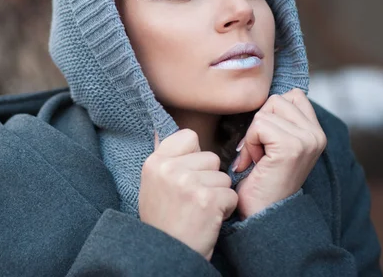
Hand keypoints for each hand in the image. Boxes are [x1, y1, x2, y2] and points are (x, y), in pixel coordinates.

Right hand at [139, 129, 237, 260]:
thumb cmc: (163, 220)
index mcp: (155, 162)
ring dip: (218, 194)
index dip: (195, 155)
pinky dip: (226, 209)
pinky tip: (209, 219)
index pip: (189, 136)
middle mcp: (170, 168)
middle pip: (211, 157)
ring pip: (223, 176)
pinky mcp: (207, 199)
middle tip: (193, 198)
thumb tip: (160, 128)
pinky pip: (231, 194)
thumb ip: (164, 158)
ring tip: (200, 209)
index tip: (188, 173)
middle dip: (209, 178)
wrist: (168, 253)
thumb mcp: (152, 184)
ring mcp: (188, 182)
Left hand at [232, 88, 326, 218]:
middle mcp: (316, 134)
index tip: (267, 140)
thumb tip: (264, 97)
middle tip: (260, 151)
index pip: (292, 96)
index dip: (271, 113)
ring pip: (265, 112)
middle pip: (276, 100)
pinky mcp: (291, 147)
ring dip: (253, 135)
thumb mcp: (277, 145)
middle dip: (260, 123)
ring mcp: (306, 140)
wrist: (262, 213)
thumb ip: (281, 121)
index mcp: (316, 132)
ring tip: (258, 157)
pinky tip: (255, 162)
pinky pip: (259, 126)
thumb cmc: (262, 179)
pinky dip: (250, 143)